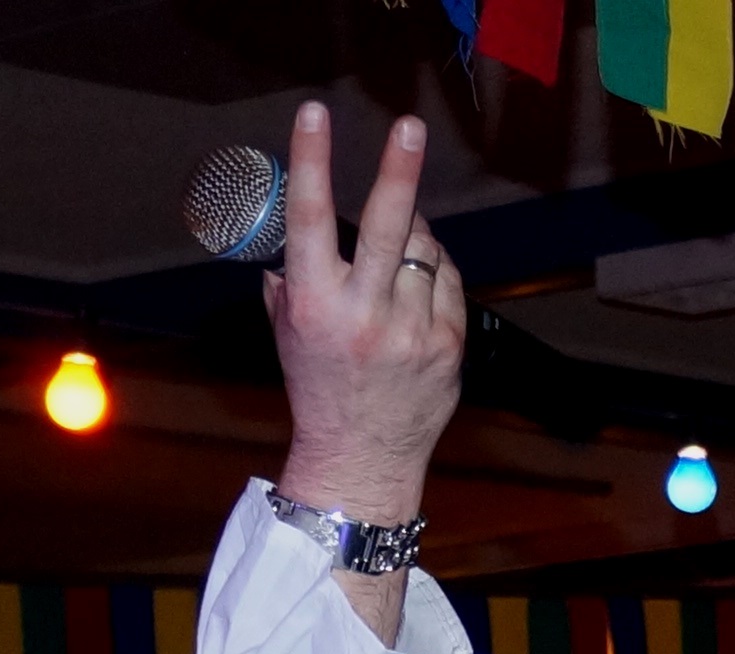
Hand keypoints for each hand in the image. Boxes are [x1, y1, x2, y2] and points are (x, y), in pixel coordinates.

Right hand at [261, 105, 466, 526]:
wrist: (363, 457)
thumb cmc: (321, 388)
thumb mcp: (289, 333)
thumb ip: (289, 281)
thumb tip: (286, 237)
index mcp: (315, 303)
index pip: (310, 217)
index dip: (312, 160)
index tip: (313, 114)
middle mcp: (364, 313)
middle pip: (387, 225)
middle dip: (398, 170)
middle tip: (409, 128)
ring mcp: (412, 330)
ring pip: (422, 248)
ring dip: (412, 232)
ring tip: (396, 251)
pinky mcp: (448, 344)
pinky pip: (446, 281)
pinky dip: (434, 269)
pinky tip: (418, 286)